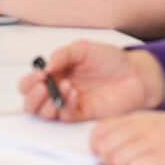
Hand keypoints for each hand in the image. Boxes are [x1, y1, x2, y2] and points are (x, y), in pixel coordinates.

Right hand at [18, 42, 164, 121]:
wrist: (135, 74)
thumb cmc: (111, 60)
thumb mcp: (84, 49)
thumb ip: (63, 55)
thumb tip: (46, 67)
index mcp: (55, 73)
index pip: (30, 83)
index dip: (29, 81)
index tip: (39, 75)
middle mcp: (58, 90)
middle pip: (31, 101)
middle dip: (32, 96)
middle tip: (42, 86)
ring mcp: (68, 104)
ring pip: (43, 113)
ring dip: (46, 102)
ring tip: (63, 86)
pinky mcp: (80, 115)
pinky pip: (63, 116)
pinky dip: (64, 106)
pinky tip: (74, 93)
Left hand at [91, 109, 164, 164]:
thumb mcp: (159, 123)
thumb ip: (135, 130)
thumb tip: (109, 146)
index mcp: (140, 118)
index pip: (100, 131)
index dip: (97, 146)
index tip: (106, 154)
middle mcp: (143, 127)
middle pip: (104, 147)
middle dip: (108, 160)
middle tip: (124, 164)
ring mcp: (154, 142)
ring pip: (116, 159)